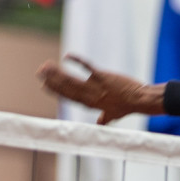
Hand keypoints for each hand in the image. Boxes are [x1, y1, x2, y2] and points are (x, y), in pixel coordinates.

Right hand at [36, 54, 158, 123]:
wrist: (140, 100)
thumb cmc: (128, 107)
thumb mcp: (113, 116)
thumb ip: (103, 119)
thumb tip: (99, 124)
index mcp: (90, 104)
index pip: (68, 97)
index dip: (55, 91)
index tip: (44, 85)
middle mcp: (89, 96)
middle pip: (66, 88)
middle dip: (51, 80)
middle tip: (39, 72)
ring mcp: (95, 86)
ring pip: (72, 79)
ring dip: (57, 72)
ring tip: (46, 65)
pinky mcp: (103, 76)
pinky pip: (87, 67)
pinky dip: (76, 61)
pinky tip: (67, 56)